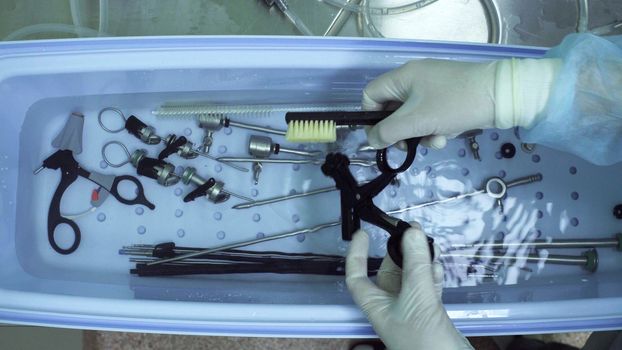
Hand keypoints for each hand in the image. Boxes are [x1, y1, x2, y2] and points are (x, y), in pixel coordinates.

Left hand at [346, 225, 472, 349]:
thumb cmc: (423, 341)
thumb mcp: (417, 298)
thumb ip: (415, 264)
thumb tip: (412, 232)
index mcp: (375, 305)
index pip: (357, 276)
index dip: (356, 254)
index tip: (362, 233)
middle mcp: (390, 306)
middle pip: (389, 272)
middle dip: (400, 251)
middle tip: (414, 231)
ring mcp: (411, 309)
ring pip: (411, 277)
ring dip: (419, 260)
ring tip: (430, 244)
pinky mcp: (430, 313)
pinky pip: (427, 286)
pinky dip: (432, 273)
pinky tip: (438, 264)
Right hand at [363, 58, 559, 148]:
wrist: (501, 96)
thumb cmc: (454, 104)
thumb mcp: (416, 121)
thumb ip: (388, 132)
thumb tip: (371, 140)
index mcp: (402, 77)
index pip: (371, 95)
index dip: (370, 117)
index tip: (380, 137)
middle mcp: (415, 78)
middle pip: (392, 108)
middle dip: (400, 131)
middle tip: (407, 145)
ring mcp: (433, 87)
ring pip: (412, 116)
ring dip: (419, 133)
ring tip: (435, 140)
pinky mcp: (448, 96)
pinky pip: (430, 115)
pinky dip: (434, 128)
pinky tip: (447, 135)